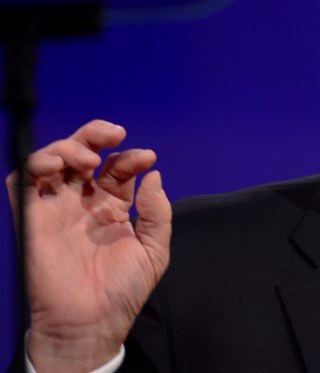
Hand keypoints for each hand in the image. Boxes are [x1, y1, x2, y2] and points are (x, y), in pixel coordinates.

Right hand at [6, 120, 171, 371]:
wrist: (93, 324)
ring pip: (51, 160)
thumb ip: (157, 213)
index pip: (118, 167)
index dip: (131, 156)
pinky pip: (22, 182)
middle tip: (114, 134)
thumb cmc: (124, 291)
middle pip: (83, 153)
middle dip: (96, 134)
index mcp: (112, 206)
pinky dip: (35, 163)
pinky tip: (59, 166)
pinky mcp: (32, 219)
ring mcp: (56, 209)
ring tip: (88, 160)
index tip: (147, 158)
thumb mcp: (154, 250)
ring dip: (68, 147)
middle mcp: (82, 202)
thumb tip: (154, 176)